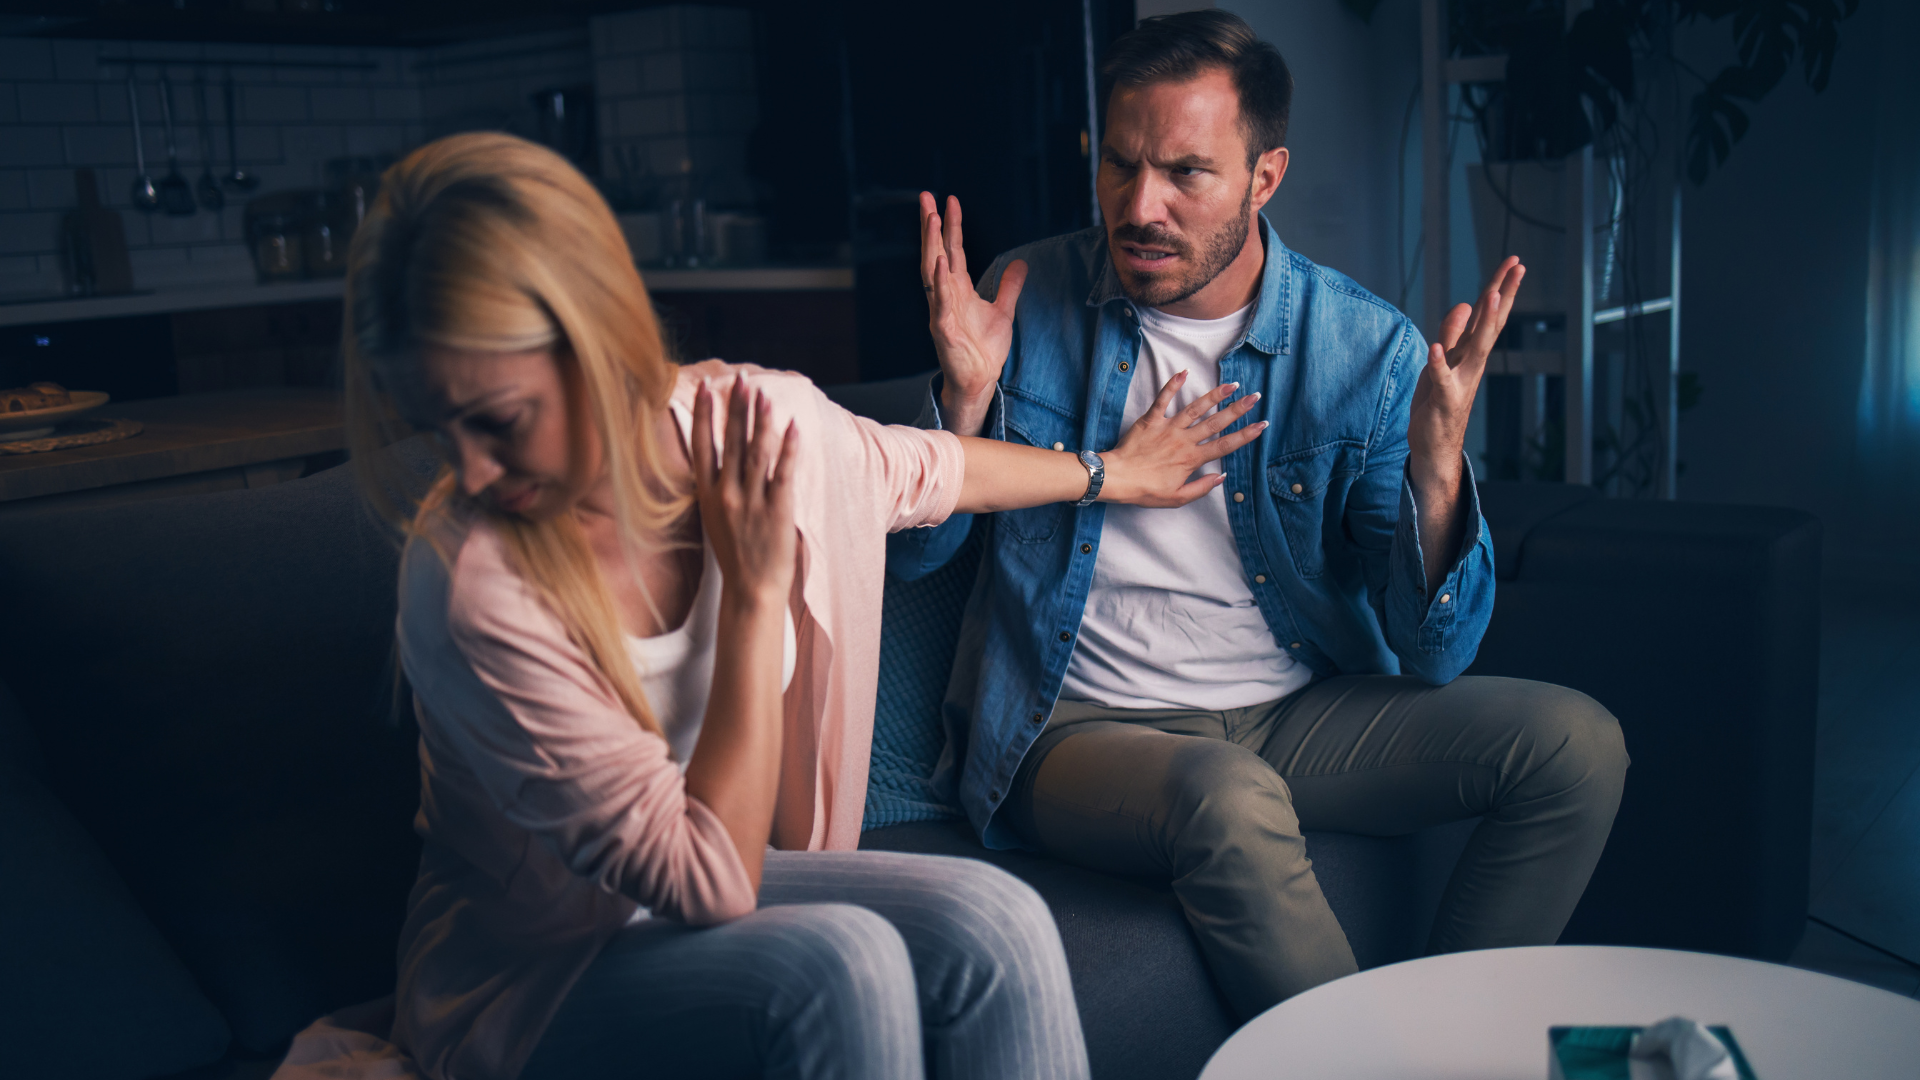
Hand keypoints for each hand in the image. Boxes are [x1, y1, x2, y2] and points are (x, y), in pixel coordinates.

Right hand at [690, 376, 799, 607]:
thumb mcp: (715, 517)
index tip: (705, 387)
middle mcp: (726, 494)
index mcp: (707, 494)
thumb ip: (718, 486)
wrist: (751, 589)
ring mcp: (751, 501)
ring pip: (756, 451)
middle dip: (736, 407)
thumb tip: (725, 454)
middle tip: (741, 379)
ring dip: (761, 419)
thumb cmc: (736, 553)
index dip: (703, 414)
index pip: (701, 445)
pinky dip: (788, 447)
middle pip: (730, 441)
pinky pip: (783, 472)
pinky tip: (792, 425)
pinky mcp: (776, 510)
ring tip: (764, 393)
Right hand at [921, 191, 1026, 436]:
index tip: (949, 200)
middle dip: (931, 226)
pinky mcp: (943, 329)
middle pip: (935, 252)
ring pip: (932, 272)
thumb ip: (1009, 286)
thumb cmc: (983, 348)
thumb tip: (1021, 263)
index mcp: (957, 288)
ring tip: (931, 220)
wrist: (979, 379)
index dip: (951, 225)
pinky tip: (940, 263)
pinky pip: (940, 302)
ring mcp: (941, 310)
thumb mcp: (1003, 311)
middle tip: (926, 198)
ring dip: (931, 245)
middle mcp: (945, 295)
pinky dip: (940, 282)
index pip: (952, 249)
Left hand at [1101, 373, 1266, 507]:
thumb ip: (1201, 487)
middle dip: (1238, 409)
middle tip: (1254, 397)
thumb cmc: (1145, 490)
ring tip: (1231, 385)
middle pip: (1216, 422)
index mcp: (1192, 459)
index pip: (1225, 445)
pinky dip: (1173, 385)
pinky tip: (1184, 372)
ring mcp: (1168, 428)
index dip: (1246, 435)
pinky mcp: (1151, 420)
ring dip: (1214, 395)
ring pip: (1196, 408)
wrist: (1117, 478)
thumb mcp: (1177, 498)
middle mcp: (1184, 440)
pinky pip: (1163, 399)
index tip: (1261, 425)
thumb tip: (1221, 477)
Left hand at [1407, 256, 1525, 494]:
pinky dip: (1439, 364)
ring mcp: (1461, 381)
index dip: (1501, 287)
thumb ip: (1452, 334)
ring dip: (1483, 323)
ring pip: (1475, 348)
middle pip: (1491, 324)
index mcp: (1471, 353)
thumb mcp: (1443, 360)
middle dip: (1503, 294)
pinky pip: (1442, 379)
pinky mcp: (1444, 400)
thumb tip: (1465, 304)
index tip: (1515, 262)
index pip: (1490, 315)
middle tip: (1517, 268)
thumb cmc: (1439, 402)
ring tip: (1490, 296)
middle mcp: (1472, 364)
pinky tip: (1436, 349)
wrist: (1435, 445)